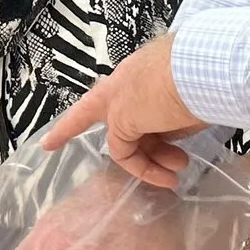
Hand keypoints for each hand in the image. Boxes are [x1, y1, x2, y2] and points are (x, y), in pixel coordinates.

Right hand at [41, 33, 199, 187]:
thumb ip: (118, 136)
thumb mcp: (124, 116)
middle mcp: (130, 95)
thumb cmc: (156, 92)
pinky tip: (184, 159)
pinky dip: (173, 148)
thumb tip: (127, 145)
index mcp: (109, 94)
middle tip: (165, 178)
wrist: (204, 72)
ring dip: (161, 157)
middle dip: (138, 159)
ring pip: (149, 137)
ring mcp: (157, 98)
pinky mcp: (181, 102)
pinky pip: (169, 132)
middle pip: (123, 135)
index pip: (79, 115)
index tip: (46, 146)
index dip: (62, 131)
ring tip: (180, 167)